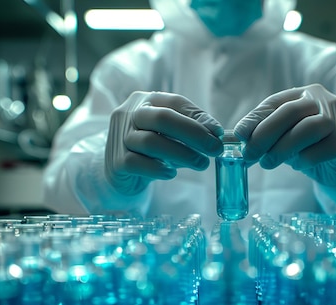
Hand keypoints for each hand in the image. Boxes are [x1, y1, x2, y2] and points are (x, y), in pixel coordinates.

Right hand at [105, 91, 223, 194]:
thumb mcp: (171, 135)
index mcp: (145, 101)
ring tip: (201, 164)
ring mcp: (120, 137)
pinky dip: (159, 169)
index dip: (199, 117)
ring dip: (182, 154)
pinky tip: (171, 173)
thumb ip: (190, 128)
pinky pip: (139, 164)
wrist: (120, 172)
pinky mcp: (117, 161)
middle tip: (215, 149)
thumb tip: (216, 131)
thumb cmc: (151, 150)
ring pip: (151, 142)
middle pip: (163, 118)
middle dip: (194, 134)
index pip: (175, 102)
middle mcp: (129, 114)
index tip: (218, 132)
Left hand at [235, 83, 335, 185]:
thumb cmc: (308, 147)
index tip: (238, 135)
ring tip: (267, 163)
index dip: (254, 118)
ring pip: (305, 130)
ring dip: (281, 149)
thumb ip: (265, 134)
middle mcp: (324, 102)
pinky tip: (298, 164)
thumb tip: (238, 138)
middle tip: (249, 154)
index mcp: (305, 94)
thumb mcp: (284, 136)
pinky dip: (302, 160)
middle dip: (265, 134)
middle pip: (290, 112)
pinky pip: (317, 152)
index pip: (275, 102)